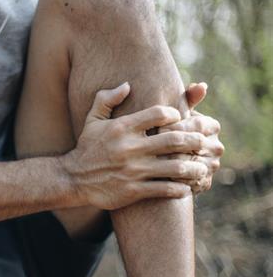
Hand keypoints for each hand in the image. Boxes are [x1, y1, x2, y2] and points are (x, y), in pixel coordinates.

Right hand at [65, 82, 209, 209]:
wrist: (73, 179)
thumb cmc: (87, 148)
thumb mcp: (92, 121)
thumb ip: (106, 99)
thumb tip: (127, 85)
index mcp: (122, 128)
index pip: (159, 114)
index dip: (176, 115)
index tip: (181, 120)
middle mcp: (129, 148)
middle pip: (174, 140)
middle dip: (194, 140)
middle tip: (203, 142)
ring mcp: (132, 171)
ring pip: (174, 167)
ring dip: (193, 167)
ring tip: (202, 167)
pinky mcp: (133, 191)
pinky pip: (165, 189)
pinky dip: (180, 188)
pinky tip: (186, 187)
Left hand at [162, 82, 222, 192]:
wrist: (157, 164)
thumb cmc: (163, 133)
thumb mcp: (171, 117)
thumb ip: (184, 100)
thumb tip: (201, 85)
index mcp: (210, 126)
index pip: (196, 125)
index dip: (175, 128)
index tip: (156, 131)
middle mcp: (216, 146)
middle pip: (195, 145)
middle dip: (172, 147)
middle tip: (150, 149)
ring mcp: (212, 166)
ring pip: (193, 165)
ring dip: (171, 164)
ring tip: (151, 164)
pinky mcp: (203, 183)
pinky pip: (190, 183)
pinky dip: (174, 181)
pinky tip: (157, 180)